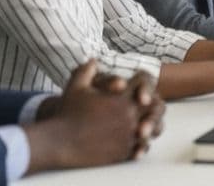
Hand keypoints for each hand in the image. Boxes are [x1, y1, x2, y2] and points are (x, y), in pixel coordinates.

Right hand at [25, 60, 146, 173]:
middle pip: (154, 107)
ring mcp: (128, 135)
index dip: (142, 83)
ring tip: (143, 126)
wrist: (59, 143)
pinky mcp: (123, 152)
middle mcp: (129, 115)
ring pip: (151, 130)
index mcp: (121, 97)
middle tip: (147, 107)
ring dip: (149, 126)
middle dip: (151, 106)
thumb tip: (93, 60)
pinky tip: (135, 143)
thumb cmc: (67, 113)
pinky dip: (141, 145)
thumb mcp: (76, 86)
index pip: (143, 84)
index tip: (138, 87)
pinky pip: (141, 148)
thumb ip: (87, 70)